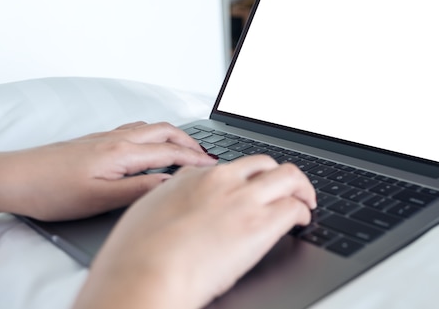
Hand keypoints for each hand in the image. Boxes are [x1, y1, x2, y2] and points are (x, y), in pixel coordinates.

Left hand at [0, 121, 216, 219]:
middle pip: (165, 130)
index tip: (212, 166)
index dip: (195, 159)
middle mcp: (117, 138)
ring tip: (185, 149)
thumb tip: (171, 183)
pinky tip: (150, 146)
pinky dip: (154, 134)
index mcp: (122, 152)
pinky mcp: (96, 139)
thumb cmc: (52, 191)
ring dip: (173, 135)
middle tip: (206, 156)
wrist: (15, 177)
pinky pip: (135, 129)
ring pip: (150, 127)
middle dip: (190, 140)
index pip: (170, 151)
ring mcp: (106, 136)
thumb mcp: (100, 198)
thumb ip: (139, 188)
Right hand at [73, 155, 316, 308]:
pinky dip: (302, 213)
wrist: (143, 275)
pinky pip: (294, 208)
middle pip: (263, 163)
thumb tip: (175, 214)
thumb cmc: (135, 257)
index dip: (244, 180)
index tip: (249, 190)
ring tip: (304, 201)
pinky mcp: (259, 224)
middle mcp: (219, 181)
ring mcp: (242, 199)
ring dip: (299, 188)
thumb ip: (167, 207)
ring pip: (287, 175)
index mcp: (190, 179)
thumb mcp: (144, 216)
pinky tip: (300, 222)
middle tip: (287, 190)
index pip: (229, 168)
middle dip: (278, 176)